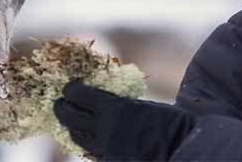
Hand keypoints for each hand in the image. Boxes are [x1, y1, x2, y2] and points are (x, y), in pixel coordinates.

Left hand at [53, 81, 195, 160]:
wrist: (181, 149)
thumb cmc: (171, 123)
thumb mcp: (144, 106)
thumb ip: (121, 104)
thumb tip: (108, 100)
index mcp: (113, 109)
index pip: (80, 96)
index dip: (71, 90)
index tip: (69, 87)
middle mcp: (104, 129)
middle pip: (71, 118)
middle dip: (62, 108)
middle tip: (60, 103)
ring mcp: (107, 149)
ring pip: (77, 138)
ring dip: (71, 127)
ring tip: (71, 122)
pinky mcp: (111, 161)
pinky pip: (92, 152)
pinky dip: (87, 144)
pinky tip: (89, 139)